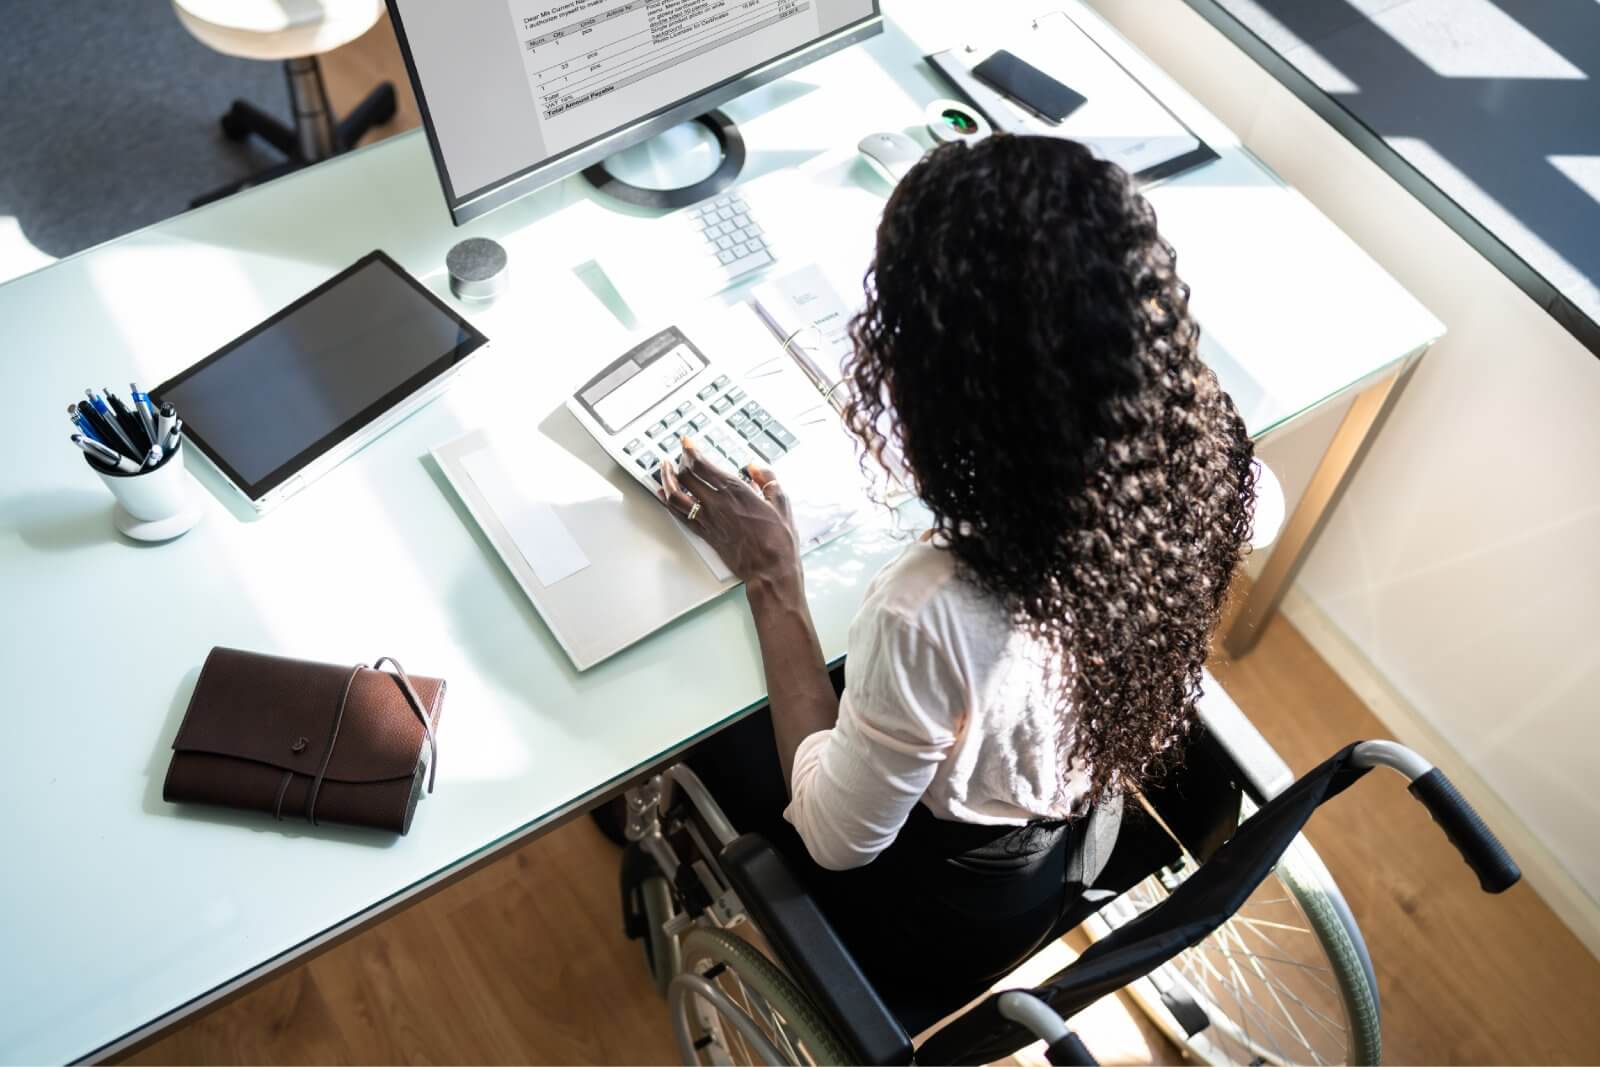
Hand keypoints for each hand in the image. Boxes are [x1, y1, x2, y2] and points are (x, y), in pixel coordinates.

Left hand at [659, 437, 801, 587]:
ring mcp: (708, 520)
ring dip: (666, 479)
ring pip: (676, 495)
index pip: (702, 465)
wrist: (770, 571)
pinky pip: (679, 515)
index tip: (686, 442)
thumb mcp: (782, 503)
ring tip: (663, 470)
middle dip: (678, 461)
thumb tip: (756, 467)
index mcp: (735, 491)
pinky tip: (664, 496)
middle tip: (679, 455)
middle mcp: (716, 504)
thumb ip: (768, 480)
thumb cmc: (779, 541)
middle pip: (686, 476)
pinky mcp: (706, 535)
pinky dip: (668, 502)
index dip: (690, 450)